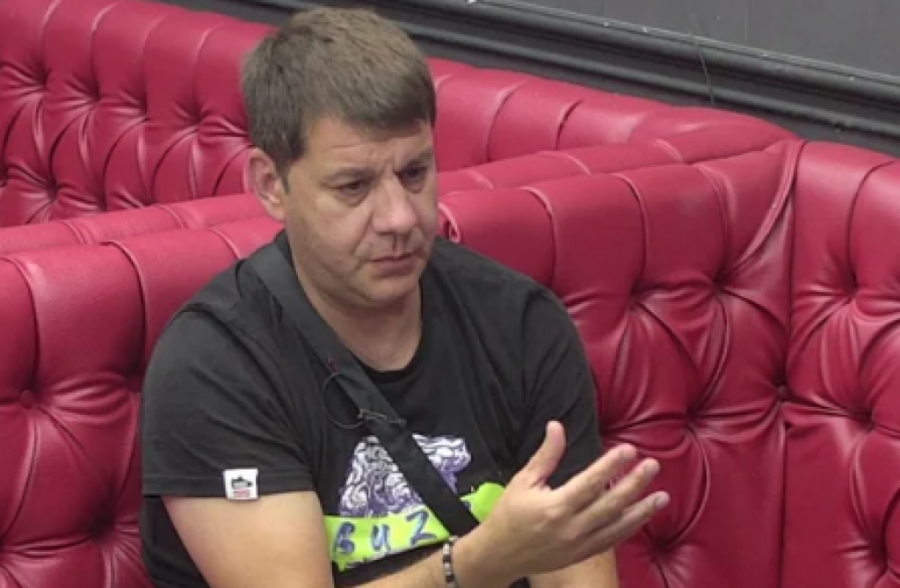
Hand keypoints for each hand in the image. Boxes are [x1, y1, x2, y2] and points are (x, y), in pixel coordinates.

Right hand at [476, 421, 667, 578]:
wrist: (499, 555)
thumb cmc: (509, 514)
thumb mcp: (523, 480)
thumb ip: (546, 455)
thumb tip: (557, 426)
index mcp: (555, 507)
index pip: (590, 483)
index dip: (611, 466)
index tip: (629, 450)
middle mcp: (571, 528)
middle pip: (610, 504)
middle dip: (634, 484)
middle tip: (652, 466)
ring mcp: (579, 545)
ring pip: (617, 526)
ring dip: (641, 510)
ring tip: (662, 496)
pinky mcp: (582, 555)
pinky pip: (611, 541)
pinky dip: (629, 529)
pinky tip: (643, 516)